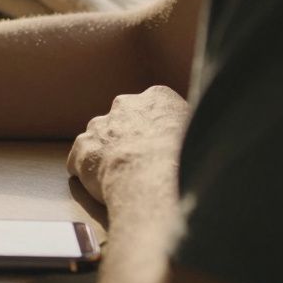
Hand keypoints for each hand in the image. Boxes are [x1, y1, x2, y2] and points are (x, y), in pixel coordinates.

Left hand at [67, 85, 189, 203]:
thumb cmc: (185, 159)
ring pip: (101, 138)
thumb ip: (189, 129)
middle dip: (130, 137)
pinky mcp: (81, 148)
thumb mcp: (202, 134)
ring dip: (108, 153)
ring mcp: (98, 126)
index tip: (162, 145)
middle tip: (142, 162)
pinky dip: (87, 171)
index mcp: (158, 97)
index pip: (156, 107)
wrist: (154, 178)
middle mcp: (124, 105)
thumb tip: (193, 137)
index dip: (158, 129)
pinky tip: (101, 185)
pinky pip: (80, 159)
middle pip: (125, 119)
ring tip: (123, 176)